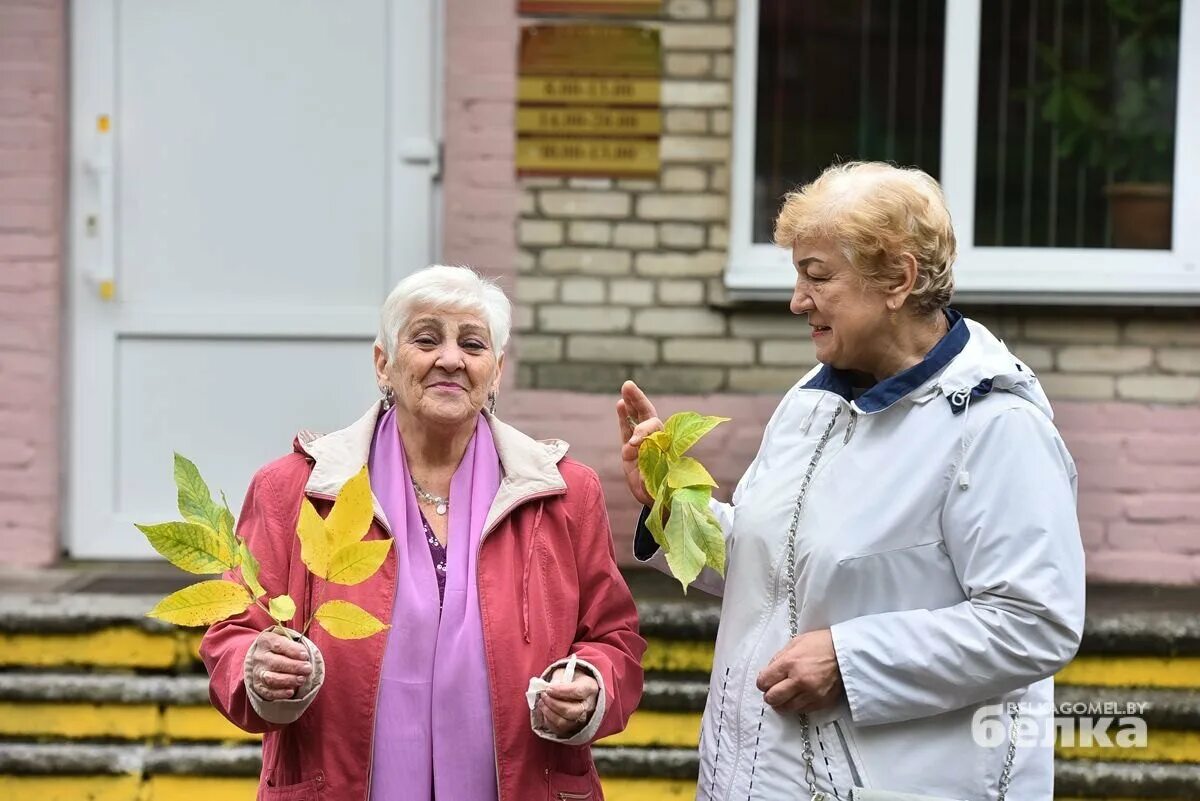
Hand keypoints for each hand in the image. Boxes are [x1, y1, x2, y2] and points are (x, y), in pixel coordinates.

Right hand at [247, 629, 312, 700]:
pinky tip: (291, 692)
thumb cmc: (281, 649)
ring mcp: (258, 673)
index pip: (279, 644)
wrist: (263, 659)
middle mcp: (260, 657)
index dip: (293, 650)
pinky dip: (280, 693)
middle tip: (308, 669)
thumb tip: (305, 657)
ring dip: (289, 680)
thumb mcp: (286, 640)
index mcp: (266, 641)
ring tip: (302, 679)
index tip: (305, 656)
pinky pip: (268, 692)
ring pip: (271, 678)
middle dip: (294, 667)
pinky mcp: (259, 686)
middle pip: (276, 663)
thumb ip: (295, 645)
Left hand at [534, 666, 599, 737]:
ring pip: (564, 723)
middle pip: (571, 711)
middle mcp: (589, 707)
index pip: (577, 692)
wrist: (576, 689)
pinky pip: (558, 729)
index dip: (561, 691)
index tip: (548, 688)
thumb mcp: (566, 673)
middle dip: (553, 703)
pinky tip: (544, 711)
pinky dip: (548, 721)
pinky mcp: (572, 728)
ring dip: (548, 713)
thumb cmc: (571, 679)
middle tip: (543, 695)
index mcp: (590, 688)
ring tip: (541, 702)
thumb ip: (558, 679)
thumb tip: (546, 688)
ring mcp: (582, 720)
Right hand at [616, 380, 663, 506]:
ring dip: (631, 402)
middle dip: (638, 401)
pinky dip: (623, 417)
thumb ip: (649, 475)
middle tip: (628, 386)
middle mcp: (654, 441)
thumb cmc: (663, 492)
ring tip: (626, 387)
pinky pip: (626, 429)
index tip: (634, 443)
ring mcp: (642, 444)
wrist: (659, 500)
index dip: (643, 431)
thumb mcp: (658, 485)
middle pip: (648, 415)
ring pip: (637, 418)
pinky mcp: (630, 449)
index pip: (654, 430)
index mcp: (664, 447)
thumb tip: (636, 460)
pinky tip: (620, 403)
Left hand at [755, 629, 842, 713]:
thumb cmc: (822, 644)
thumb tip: (767, 672)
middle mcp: (799, 681)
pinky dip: (796, 705)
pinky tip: (798, 696)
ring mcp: (811, 693)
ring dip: (782, 702)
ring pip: (786, 707)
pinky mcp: (821, 702)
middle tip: (772, 690)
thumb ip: (779, 658)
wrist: (847, 653)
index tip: (765, 681)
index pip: (764, 681)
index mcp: (790, 663)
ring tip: (785, 694)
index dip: (762, 682)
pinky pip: (801, 710)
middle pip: (772, 698)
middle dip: (769, 694)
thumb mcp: (795, 643)